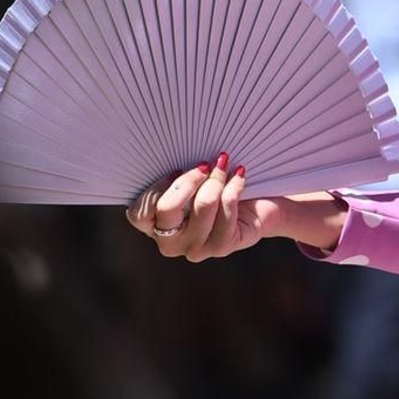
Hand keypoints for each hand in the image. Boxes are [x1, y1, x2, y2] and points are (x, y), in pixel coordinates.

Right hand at [127, 167, 346, 260]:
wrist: (259, 206)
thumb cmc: (214, 187)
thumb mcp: (189, 179)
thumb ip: (174, 175)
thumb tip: (172, 149)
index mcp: (154, 226)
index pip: (140, 213)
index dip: (157, 188)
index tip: (177, 168)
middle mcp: (170, 243)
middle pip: (167, 208)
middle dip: (188, 180)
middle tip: (204, 164)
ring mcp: (195, 248)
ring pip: (202, 206)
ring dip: (216, 179)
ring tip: (224, 164)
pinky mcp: (221, 247)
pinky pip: (227, 208)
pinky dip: (234, 186)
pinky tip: (239, 174)